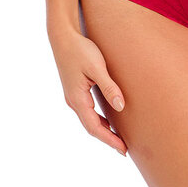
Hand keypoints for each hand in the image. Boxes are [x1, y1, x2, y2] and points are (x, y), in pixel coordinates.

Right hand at [49, 30, 128, 156]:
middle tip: (124, 149)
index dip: (109, 139)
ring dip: (103, 129)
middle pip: (91, 127)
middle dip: (107, 138)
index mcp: (77, 99)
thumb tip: (120, 107)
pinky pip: (87, 111)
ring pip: (89, 119)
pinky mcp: (75, 90)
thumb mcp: (97, 67)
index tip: (123, 150)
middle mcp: (73, 101)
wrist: (62, 36)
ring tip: (118, 138)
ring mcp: (72, 96)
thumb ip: (109, 87)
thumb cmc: (81, 50)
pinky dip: (98, 119)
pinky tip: (109, 119)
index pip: (94, 127)